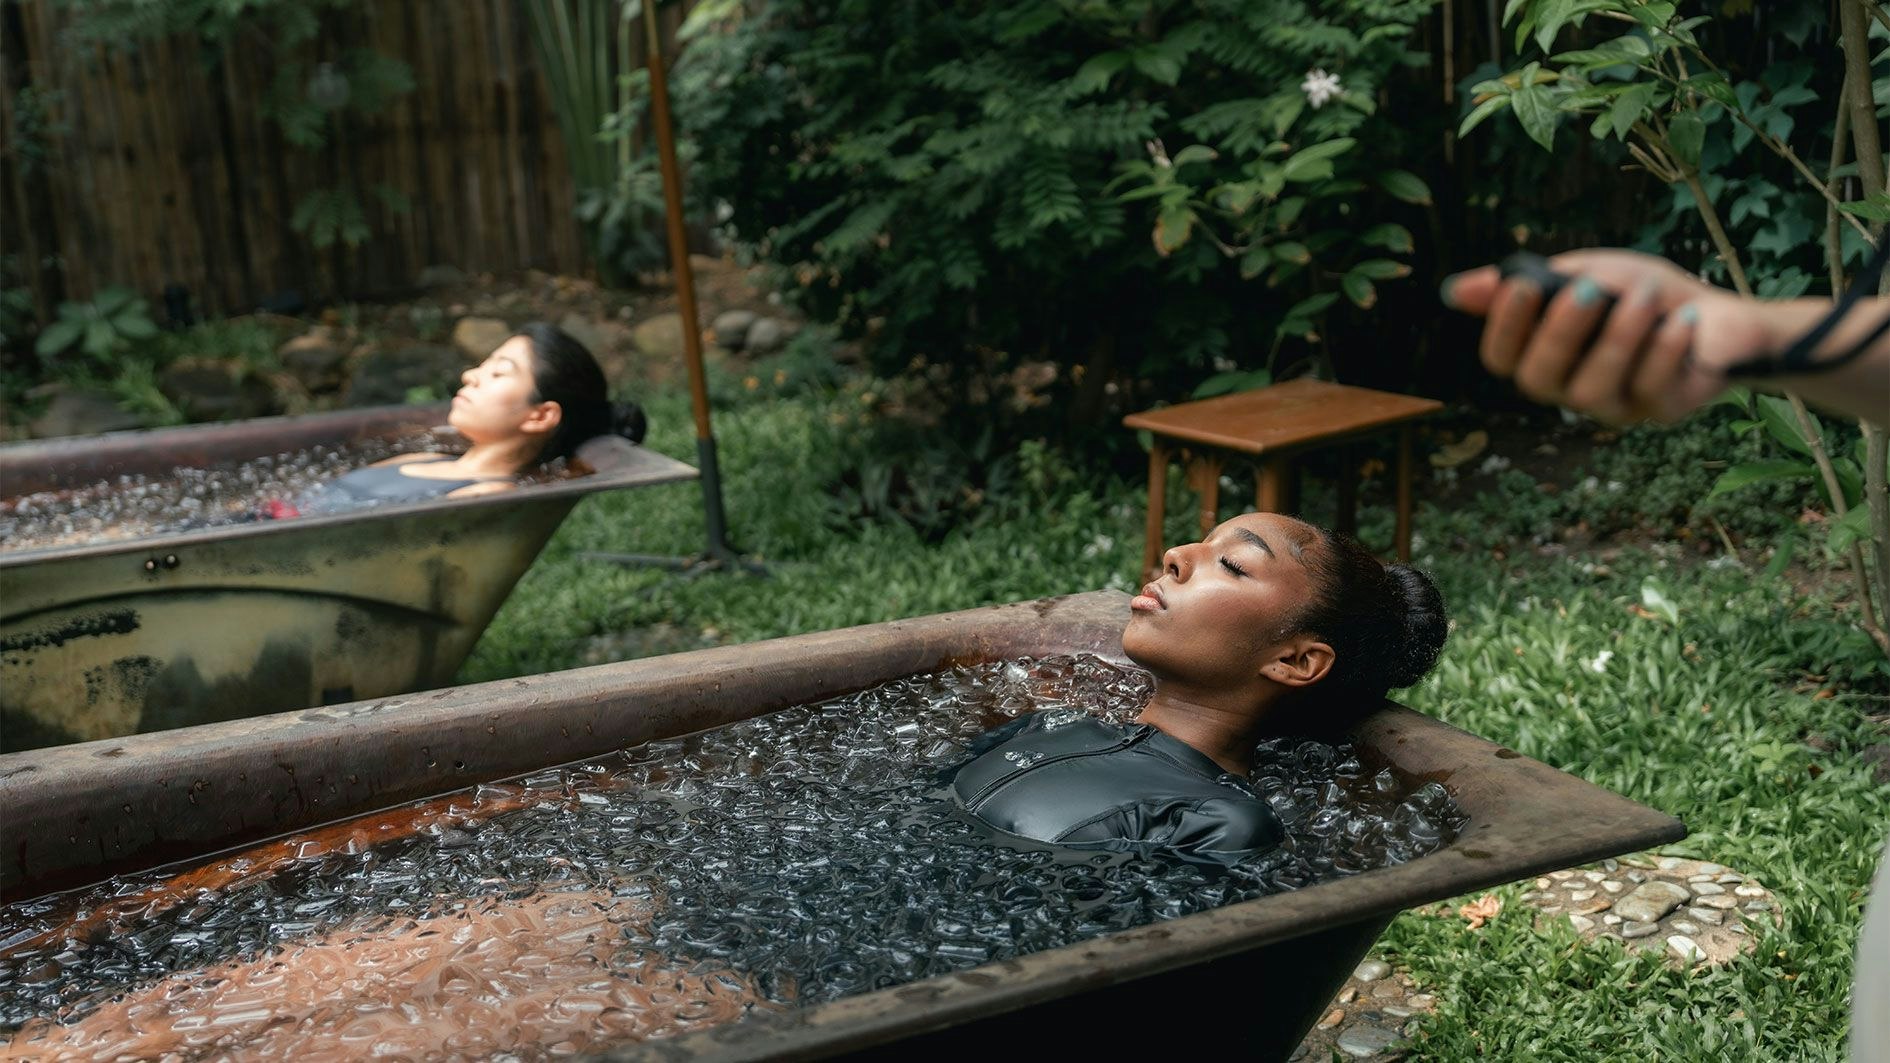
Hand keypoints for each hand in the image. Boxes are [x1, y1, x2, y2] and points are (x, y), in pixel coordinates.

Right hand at [1443, 249, 1772, 422]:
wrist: (1720, 315)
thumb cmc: (1642, 295)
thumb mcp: (1584, 274)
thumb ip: (1531, 282)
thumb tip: (1452, 291)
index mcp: (1543, 357)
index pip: (1500, 359)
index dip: (1503, 327)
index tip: (1522, 284)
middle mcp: (1567, 390)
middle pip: (1538, 379)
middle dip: (1561, 332)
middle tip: (1591, 289)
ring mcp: (1612, 407)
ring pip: (1593, 389)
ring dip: (1619, 338)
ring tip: (1646, 296)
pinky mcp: (1658, 412)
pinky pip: (1650, 390)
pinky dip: (1665, 351)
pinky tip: (1683, 320)